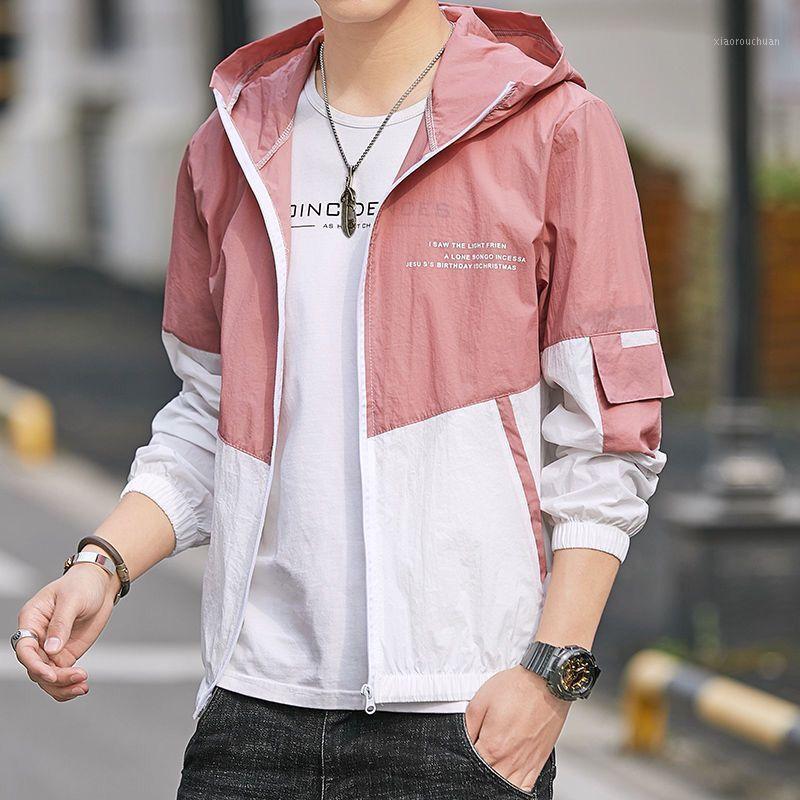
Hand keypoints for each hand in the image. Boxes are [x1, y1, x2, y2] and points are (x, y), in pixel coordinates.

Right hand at [15, 564, 116, 700]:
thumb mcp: (73, 599)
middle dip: (54, 678)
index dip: (34, 664)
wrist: (100, 584)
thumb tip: (51, 650)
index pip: (24, 648)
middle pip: (35, 667)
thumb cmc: (82, 584)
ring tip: (83, 686)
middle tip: (79, 676)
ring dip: (61, 686)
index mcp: (31, 620)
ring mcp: (50, 648)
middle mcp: (37, 637)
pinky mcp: (64, 654)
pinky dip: (68, 685)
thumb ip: (61, 623)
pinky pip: (60, 675)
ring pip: (46, 677)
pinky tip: (81, 687)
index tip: (50, 674)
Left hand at [464, 665, 568, 791]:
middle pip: (488, 781)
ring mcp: (526, 764)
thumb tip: (462, 743)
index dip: (464, 761)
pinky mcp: (539, 762)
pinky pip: (526, 788)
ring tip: (490, 771)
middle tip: (476, 763)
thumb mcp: (481, 700)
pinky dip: (516, 789)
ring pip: (506, 786)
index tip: (463, 756)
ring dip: (496, 783)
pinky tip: (509, 781)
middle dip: (479, 774)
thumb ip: (468, 726)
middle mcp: (510, 760)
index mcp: (493, 746)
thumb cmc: (516, 688)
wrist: (545, 683)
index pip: (472, 767)